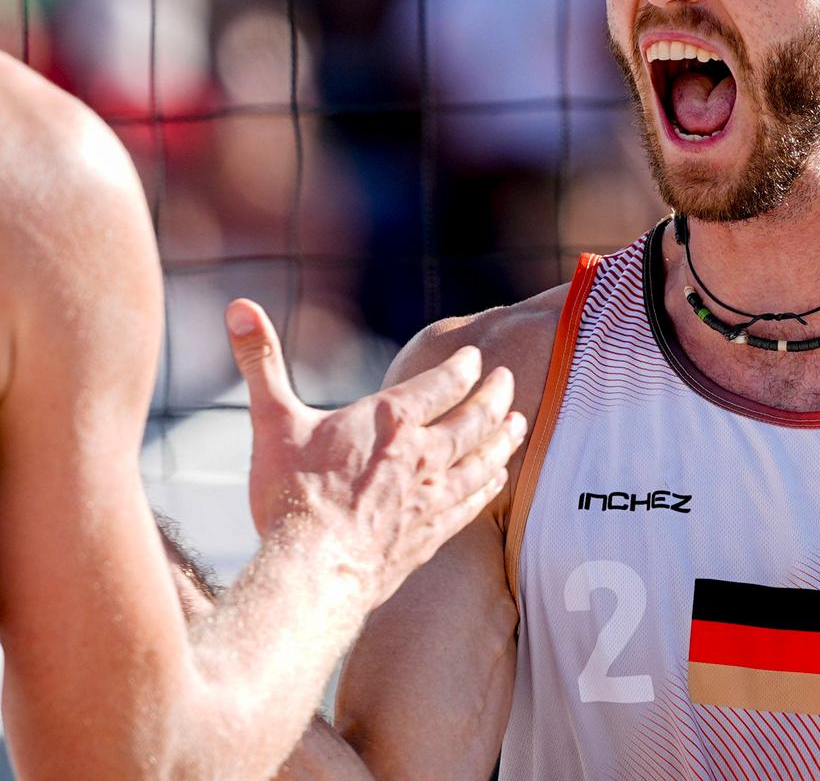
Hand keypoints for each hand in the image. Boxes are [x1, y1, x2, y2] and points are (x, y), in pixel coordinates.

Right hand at [226, 300, 525, 608]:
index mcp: (391, 419)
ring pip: (484, 459)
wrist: (311, 574)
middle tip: (509, 380)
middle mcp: (423, 454)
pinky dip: (489, 486)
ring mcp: (433, 497)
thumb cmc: (291, 497)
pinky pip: (473, 504)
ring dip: (504, 438)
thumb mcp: (271, 419)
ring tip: (520, 424)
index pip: (442, 383)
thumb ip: (260, 360)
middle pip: (475, 417)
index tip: (475, 357)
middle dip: (495, 395)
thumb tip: (238, 306)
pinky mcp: (432, 536)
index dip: (463, 367)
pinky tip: (497, 480)